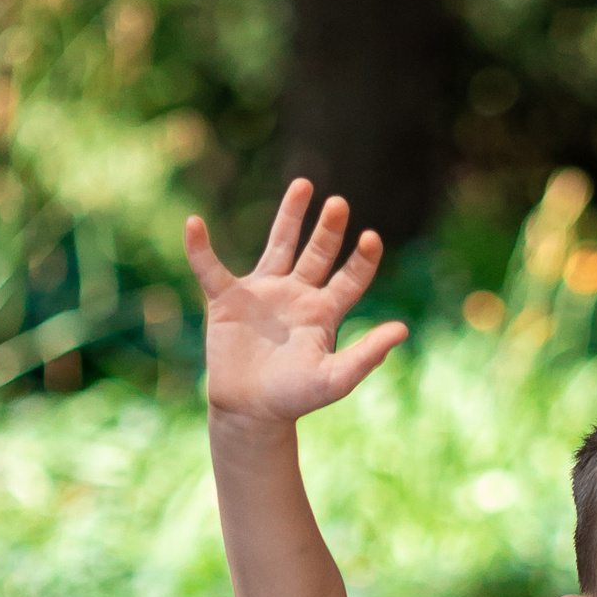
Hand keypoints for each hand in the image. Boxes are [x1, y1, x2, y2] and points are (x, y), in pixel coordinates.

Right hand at [186, 179, 408, 421]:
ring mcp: (264, 292)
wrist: (250, 412)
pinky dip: (200, 249)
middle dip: (329, 229)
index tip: (371, 238)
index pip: (351, 278)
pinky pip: (211, 268)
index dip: (362, 259)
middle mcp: (297, 295)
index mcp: (325, 312)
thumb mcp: (335, 379)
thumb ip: (367, 355)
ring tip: (305, 185)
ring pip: (280, 245)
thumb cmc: (294, 398)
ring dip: (290, 216)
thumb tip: (403, 329)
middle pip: (318, 253)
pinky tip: (194, 224)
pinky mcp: (228, 299)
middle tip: (340, 203)